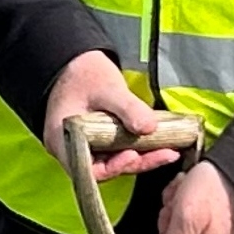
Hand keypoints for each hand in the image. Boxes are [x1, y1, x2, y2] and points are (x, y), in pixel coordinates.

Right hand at [43, 50, 185, 180]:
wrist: (76, 64)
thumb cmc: (83, 75)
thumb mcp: (106, 88)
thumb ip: (127, 108)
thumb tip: (150, 128)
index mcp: (64, 142)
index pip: (89, 169)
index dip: (112, 167)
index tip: (133, 154)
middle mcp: (74, 151)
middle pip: (107, 168)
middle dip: (137, 163)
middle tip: (165, 154)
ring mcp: (88, 149)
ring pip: (116, 161)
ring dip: (143, 158)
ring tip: (170, 151)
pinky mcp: (100, 143)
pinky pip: (119, 152)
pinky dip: (139, 149)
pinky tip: (161, 144)